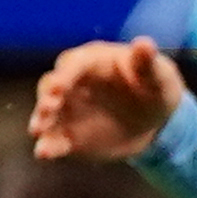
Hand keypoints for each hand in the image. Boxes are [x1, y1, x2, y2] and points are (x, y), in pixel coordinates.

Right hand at [31, 37, 189, 161]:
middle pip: (50, 86)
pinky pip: (54, 139)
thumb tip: (144, 43)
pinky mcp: (68, 133)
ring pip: (46, 113)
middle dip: (46, 97)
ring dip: (41, 121)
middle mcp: (71, 82)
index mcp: (91, 61)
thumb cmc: (154, 87)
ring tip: (39, 132)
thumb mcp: (158, 75)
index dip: (65, 76)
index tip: (58, 88)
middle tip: (48, 109)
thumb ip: (147, 62)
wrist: (153, 121)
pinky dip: (48, 146)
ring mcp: (67, 109)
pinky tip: (45, 154)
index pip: (73, 65)